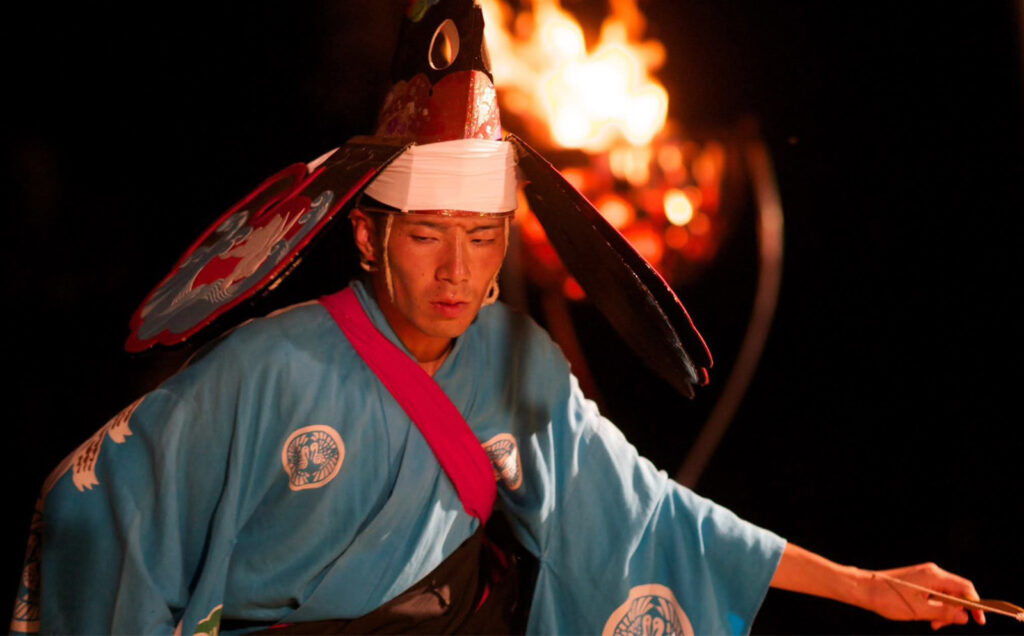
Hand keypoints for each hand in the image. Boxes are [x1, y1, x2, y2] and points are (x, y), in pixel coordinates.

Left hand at [866, 563, 984, 629]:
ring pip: (946, 594)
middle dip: (955, 610)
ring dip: (944, 610)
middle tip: (943, 626)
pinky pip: (935, 593)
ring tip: (933, 624)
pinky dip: (935, 605)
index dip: (975, 604)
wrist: (864, 588)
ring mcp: (925, 575)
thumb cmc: (888, 598)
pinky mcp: (918, 579)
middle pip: (957, 591)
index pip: (965, 587)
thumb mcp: (919, 610)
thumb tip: (965, 617)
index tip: (979, 621)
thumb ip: (944, 613)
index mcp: (934, 576)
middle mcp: (932, 572)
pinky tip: (928, 616)